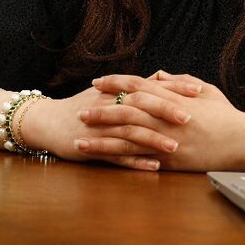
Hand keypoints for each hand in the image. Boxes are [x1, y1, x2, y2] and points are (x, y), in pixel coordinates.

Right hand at [19, 80, 194, 169]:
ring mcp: (101, 128)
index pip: (151, 85)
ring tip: (176, 147)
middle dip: (166, 112)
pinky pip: (117, 155)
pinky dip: (135, 161)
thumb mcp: (107, 92)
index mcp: (117, 91)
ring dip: (153, 140)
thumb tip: (162, 78)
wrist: (46, 121)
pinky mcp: (93, 147)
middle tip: (190, 118)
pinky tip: (154, 166)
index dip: (174, 87)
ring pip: (130, 132)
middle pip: (142, 106)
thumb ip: (135, 86)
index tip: (198, 89)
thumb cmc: (82, 106)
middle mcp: (110, 106)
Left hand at [92, 72, 244, 171]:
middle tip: (80, 110)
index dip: (116, 82)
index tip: (98, 81)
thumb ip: (179, 81)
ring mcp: (166, 139)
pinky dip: (117, 158)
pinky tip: (102, 159)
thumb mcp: (205, 89)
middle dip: (100, 110)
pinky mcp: (168, 160)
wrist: (240, 141)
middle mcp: (166, 117)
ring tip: (79, 137)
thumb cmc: (225, 115)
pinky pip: (137, 158)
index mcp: (173, 97)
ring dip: (101, 137)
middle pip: (125, 110)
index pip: (138, 85)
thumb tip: (158, 75)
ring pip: (126, 136)